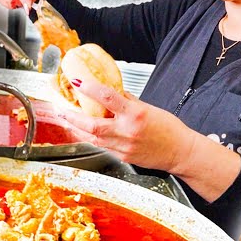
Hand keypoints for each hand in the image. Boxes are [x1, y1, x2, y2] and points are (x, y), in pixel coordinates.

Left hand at [59, 78, 198, 171]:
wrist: (180, 152)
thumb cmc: (168, 129)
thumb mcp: (148, 108)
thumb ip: (127, 100)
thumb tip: (110, 89)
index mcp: (135, 114)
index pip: (108, 98)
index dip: (90, 89)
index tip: (78, 83)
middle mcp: (127, 132)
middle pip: (92, 126)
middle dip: (72, 117)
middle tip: (60, 109)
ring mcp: (124, 147)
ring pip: (92, 139)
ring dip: (76, 129)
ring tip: (66, 119)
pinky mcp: (123, 157)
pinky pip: (102, 146)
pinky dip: (90, 138)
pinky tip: (84, 132)